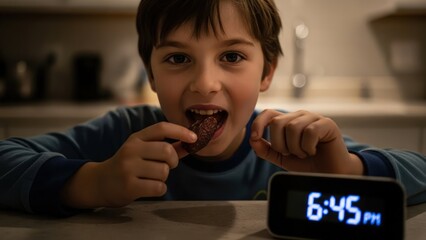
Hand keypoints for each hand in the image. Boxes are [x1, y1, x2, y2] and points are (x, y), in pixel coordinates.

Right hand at [61, 122, 196, 208]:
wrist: (100, 183)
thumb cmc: (128, 165)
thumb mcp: (143, 151)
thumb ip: (167, 147)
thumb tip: (191, 143)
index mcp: (136, 138)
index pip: (161, 128)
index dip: (180, 131)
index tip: (194, 138)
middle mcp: (131, 150)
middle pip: (166, 151)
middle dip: (173, 160)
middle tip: (168, 165)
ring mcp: (128, 168)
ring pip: (163, 171)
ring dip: (164, 177)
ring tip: (153, 178)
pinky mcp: (129, 186)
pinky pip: (159, 187)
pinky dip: (160, 189)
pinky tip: (150, 188)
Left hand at [249, 109, 362, 174]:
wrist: (329, 173)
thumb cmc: (306, 163)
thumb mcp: (280, 158)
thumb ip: (265, 149)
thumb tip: (252, 139)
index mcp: (287, 121)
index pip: (268, 114)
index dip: (258, 124)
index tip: (254, 138)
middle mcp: (299, 116)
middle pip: (277, 122)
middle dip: (280, 144)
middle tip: (291, 154)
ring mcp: (313, 118)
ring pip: (292, 127)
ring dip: (295, 148)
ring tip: (304, 153)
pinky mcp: (327, 123)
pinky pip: (309, 132)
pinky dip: (308, 147)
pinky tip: (313, 151)